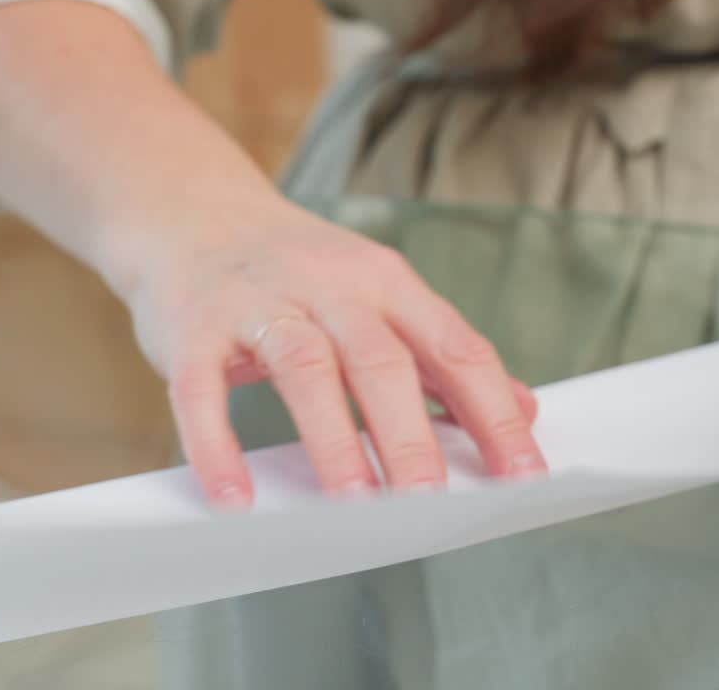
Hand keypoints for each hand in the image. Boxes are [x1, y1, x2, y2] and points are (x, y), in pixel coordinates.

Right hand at [121, 195, 545, 508]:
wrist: (194, 212)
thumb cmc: (299, 271)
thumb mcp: (380, 295)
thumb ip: (445, 355)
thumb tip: (525, 408)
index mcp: (387, 283)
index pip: (456, 348)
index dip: (495, 412)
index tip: (524, 473)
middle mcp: (330, 286)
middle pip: (381, 360)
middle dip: (411, 435)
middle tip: (432, 504)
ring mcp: (260, 303)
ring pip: (304, 369)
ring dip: (332, 439)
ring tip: (354, 505)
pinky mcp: (194, 328)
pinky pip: (203, 389)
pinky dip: (218, 444)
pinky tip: (236, 497)